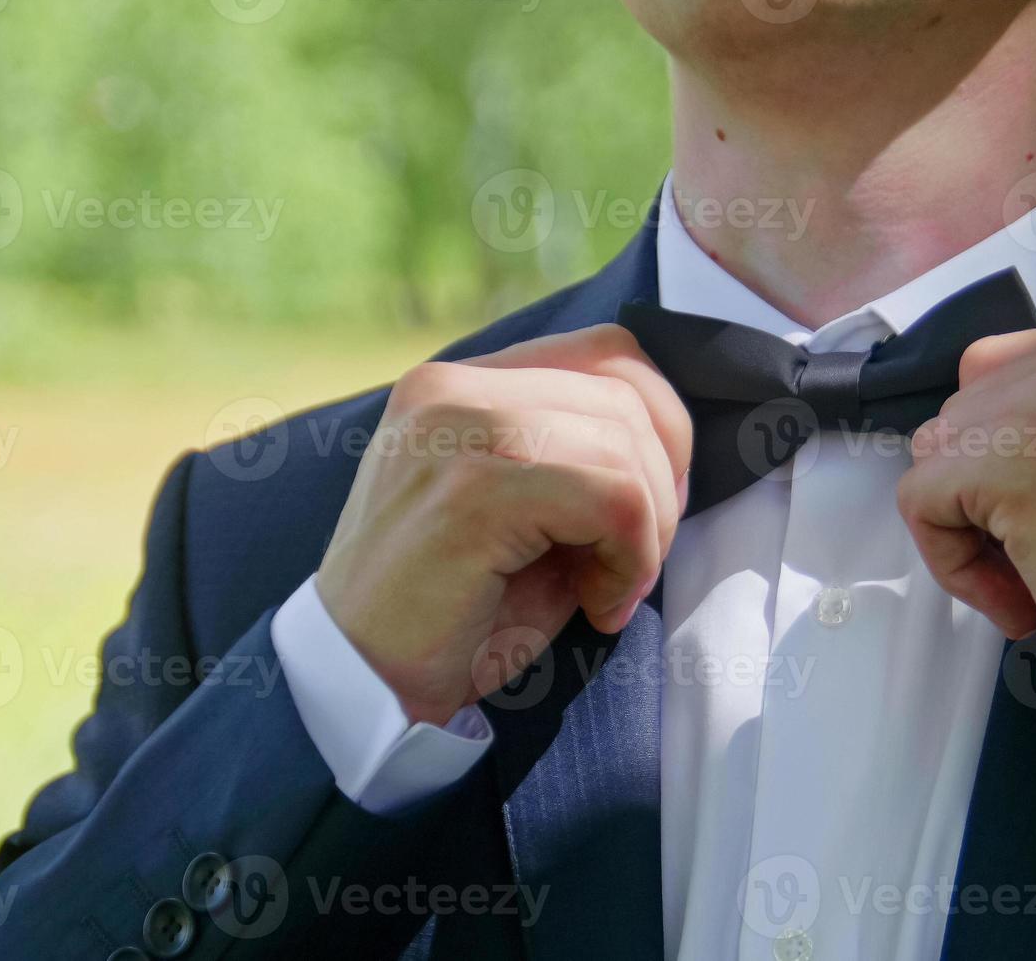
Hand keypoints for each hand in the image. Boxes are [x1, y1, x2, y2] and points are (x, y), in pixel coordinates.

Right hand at [316, 324, 691, 724]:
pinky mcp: (473, 488)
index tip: (647, 509)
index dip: (659, 427)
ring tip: (607, 589)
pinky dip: (630, 558)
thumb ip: (583, 462)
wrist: (362, 683)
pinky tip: (597, 603)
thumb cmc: (449, 614)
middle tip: (633, 560)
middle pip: (627, 390)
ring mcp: (459, 428)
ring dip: (647, 532)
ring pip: (627, 444)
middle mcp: (453, 387)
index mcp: (461, 384)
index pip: (606, 351)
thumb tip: (673, 456)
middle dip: (663, 485)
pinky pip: (613, 496)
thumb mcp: (527, 515)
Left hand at [896, 318, 1035, 635]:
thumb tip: (1003, 434)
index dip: (1007, 449)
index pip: (1007, 369)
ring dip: (969, 528)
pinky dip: (951, 562)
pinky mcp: (1001, 461)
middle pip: (967, 411)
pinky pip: (921, 502)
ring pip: (939, 454)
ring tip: (1030, 582)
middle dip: (983, 490)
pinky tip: (1016, 599)